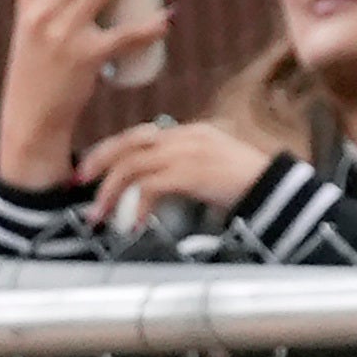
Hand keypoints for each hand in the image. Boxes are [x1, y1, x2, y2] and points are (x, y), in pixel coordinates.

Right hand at [0, 0, 172, 192]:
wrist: (32, 119)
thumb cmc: (33, 79)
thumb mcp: (23, 38)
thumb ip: (30, 7)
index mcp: (31, 12)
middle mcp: (47, 18)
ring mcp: (68, 36)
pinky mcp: (88, 56)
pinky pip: (124, 35)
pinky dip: (148, 26)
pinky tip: (165, 19)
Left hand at [76, 113, 275, 224]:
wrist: (276, 188)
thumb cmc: (247, 184)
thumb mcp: (211, 169)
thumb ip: (182, 171)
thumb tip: (152, 189)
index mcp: (188, 132)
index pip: (138, 136)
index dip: (110, 152)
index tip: (91, 170)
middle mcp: (184, 137)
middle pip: (128, 144)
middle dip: (99, 164)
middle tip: (80, 184)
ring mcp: (186, 153)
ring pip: (132, 166)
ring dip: (111, 192)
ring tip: (100, 215)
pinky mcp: (190, 173)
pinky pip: (150, 187)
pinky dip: (138, 206)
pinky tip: (134, 224)